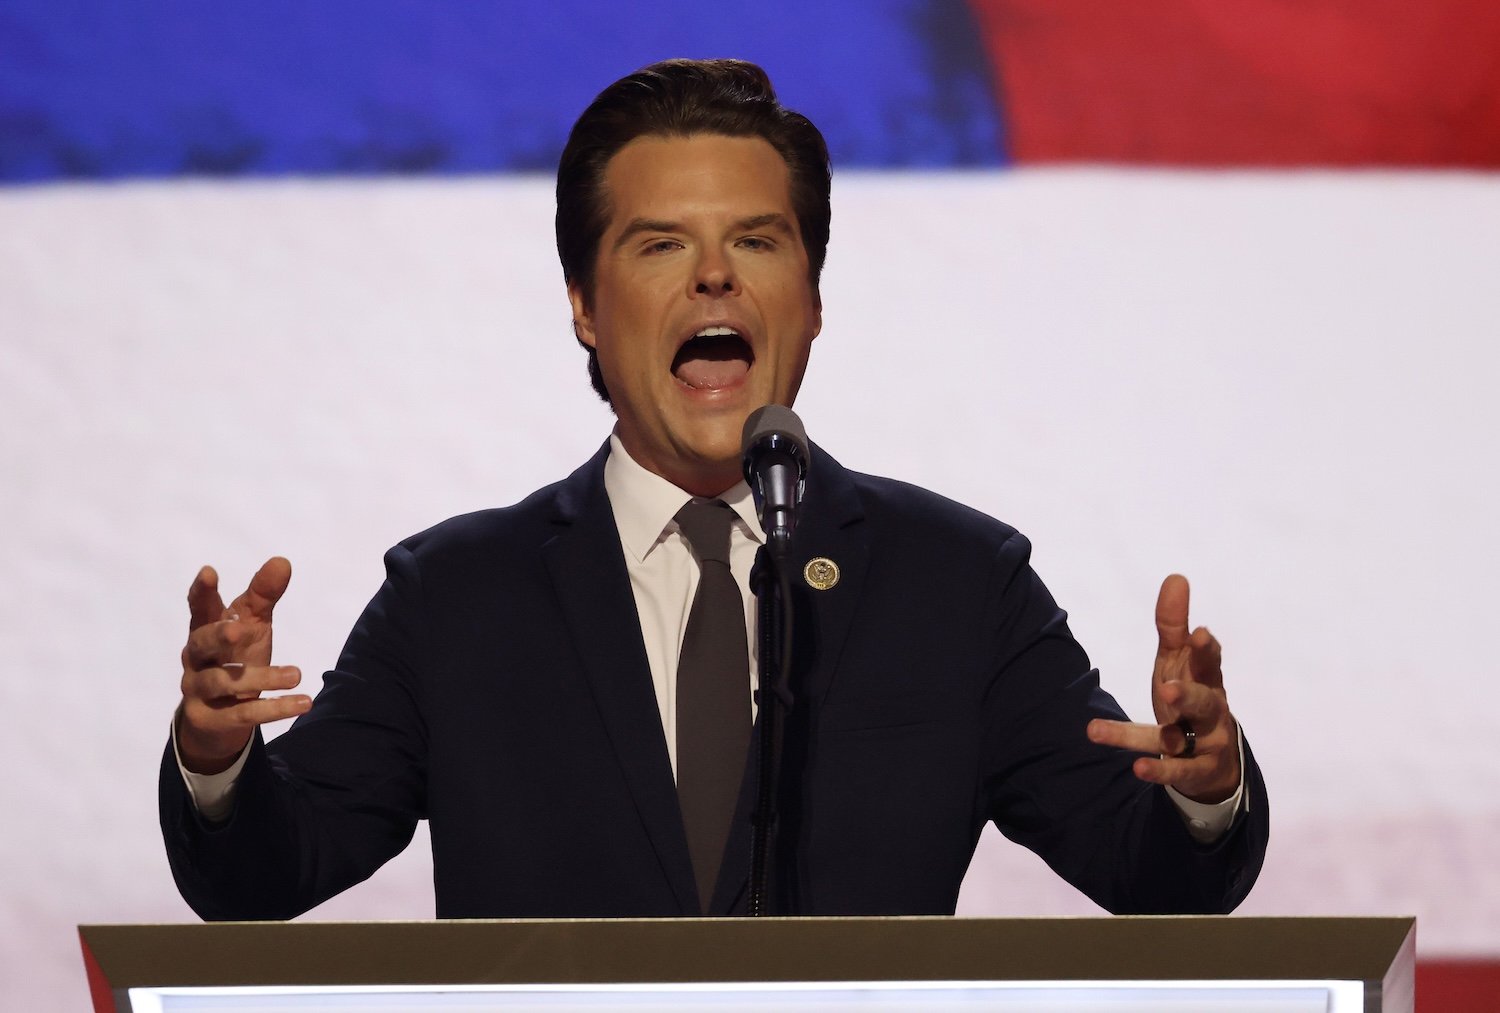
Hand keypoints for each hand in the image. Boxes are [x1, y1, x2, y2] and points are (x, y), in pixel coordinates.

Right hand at [177, 557, 310, 772]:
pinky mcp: (210, 719)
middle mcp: (196, 660)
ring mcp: (198, 690)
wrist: (220, 719)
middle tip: (241, 630)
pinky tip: (303, 703)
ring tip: (297, 674)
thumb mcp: (252, 626)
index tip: (209, 572)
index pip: (199, 609)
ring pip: (223, 682)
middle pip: (199, 644)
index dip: (202, 592)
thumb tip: (282, 561)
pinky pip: (242, 714)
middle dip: (217, 636)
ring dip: (263, 678)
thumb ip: (263, 596)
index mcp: (205, 630)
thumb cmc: (236, 658)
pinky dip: (274, 709)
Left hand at [1087, 574, 1239, 803]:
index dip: (1207, 651)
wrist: (1214, 758)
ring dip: (1164, 737)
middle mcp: (1211, 712)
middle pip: (1204, 702)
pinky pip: (1177, 772)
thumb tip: (1176, 577)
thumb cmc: (1191, 696)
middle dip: (1188, 695)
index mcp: (1207, 680)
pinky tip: (1137, 768)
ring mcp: (1205, 744)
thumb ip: (1173, 625)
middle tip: (1168, 688)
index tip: (1200, 634)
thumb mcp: (1179, 661)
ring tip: (1134, 734)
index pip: (1210, 663)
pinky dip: (1159, 770)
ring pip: (1183, 740)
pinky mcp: (1194, 771)